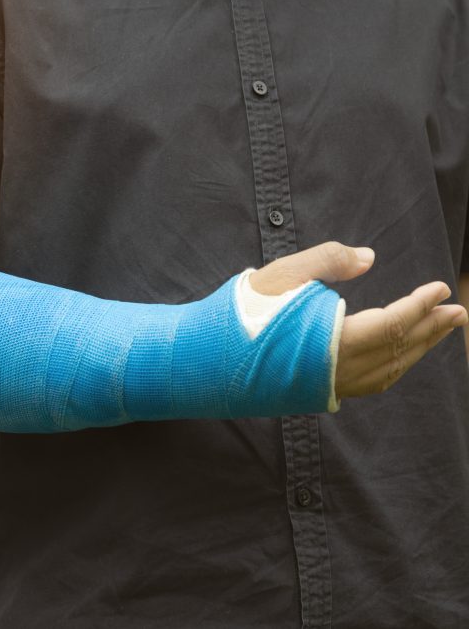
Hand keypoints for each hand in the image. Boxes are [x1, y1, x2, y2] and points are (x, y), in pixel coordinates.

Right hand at [249, 241, 468, 399]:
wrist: (206, 356)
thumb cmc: (241, 312)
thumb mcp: (282, 273)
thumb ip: (328, 261)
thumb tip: (370, 258)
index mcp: (334, 341)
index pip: (392, 324)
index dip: (419, 306)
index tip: (439, 288)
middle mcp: (338, 370)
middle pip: (397, 350)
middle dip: (430, 330)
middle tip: (458, 313)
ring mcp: (327, 385)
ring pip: (388, 371)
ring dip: (416, 350)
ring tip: (436, 332)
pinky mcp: (316, 391)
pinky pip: (370, 384)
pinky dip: (392, 367)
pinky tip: (397, 356)